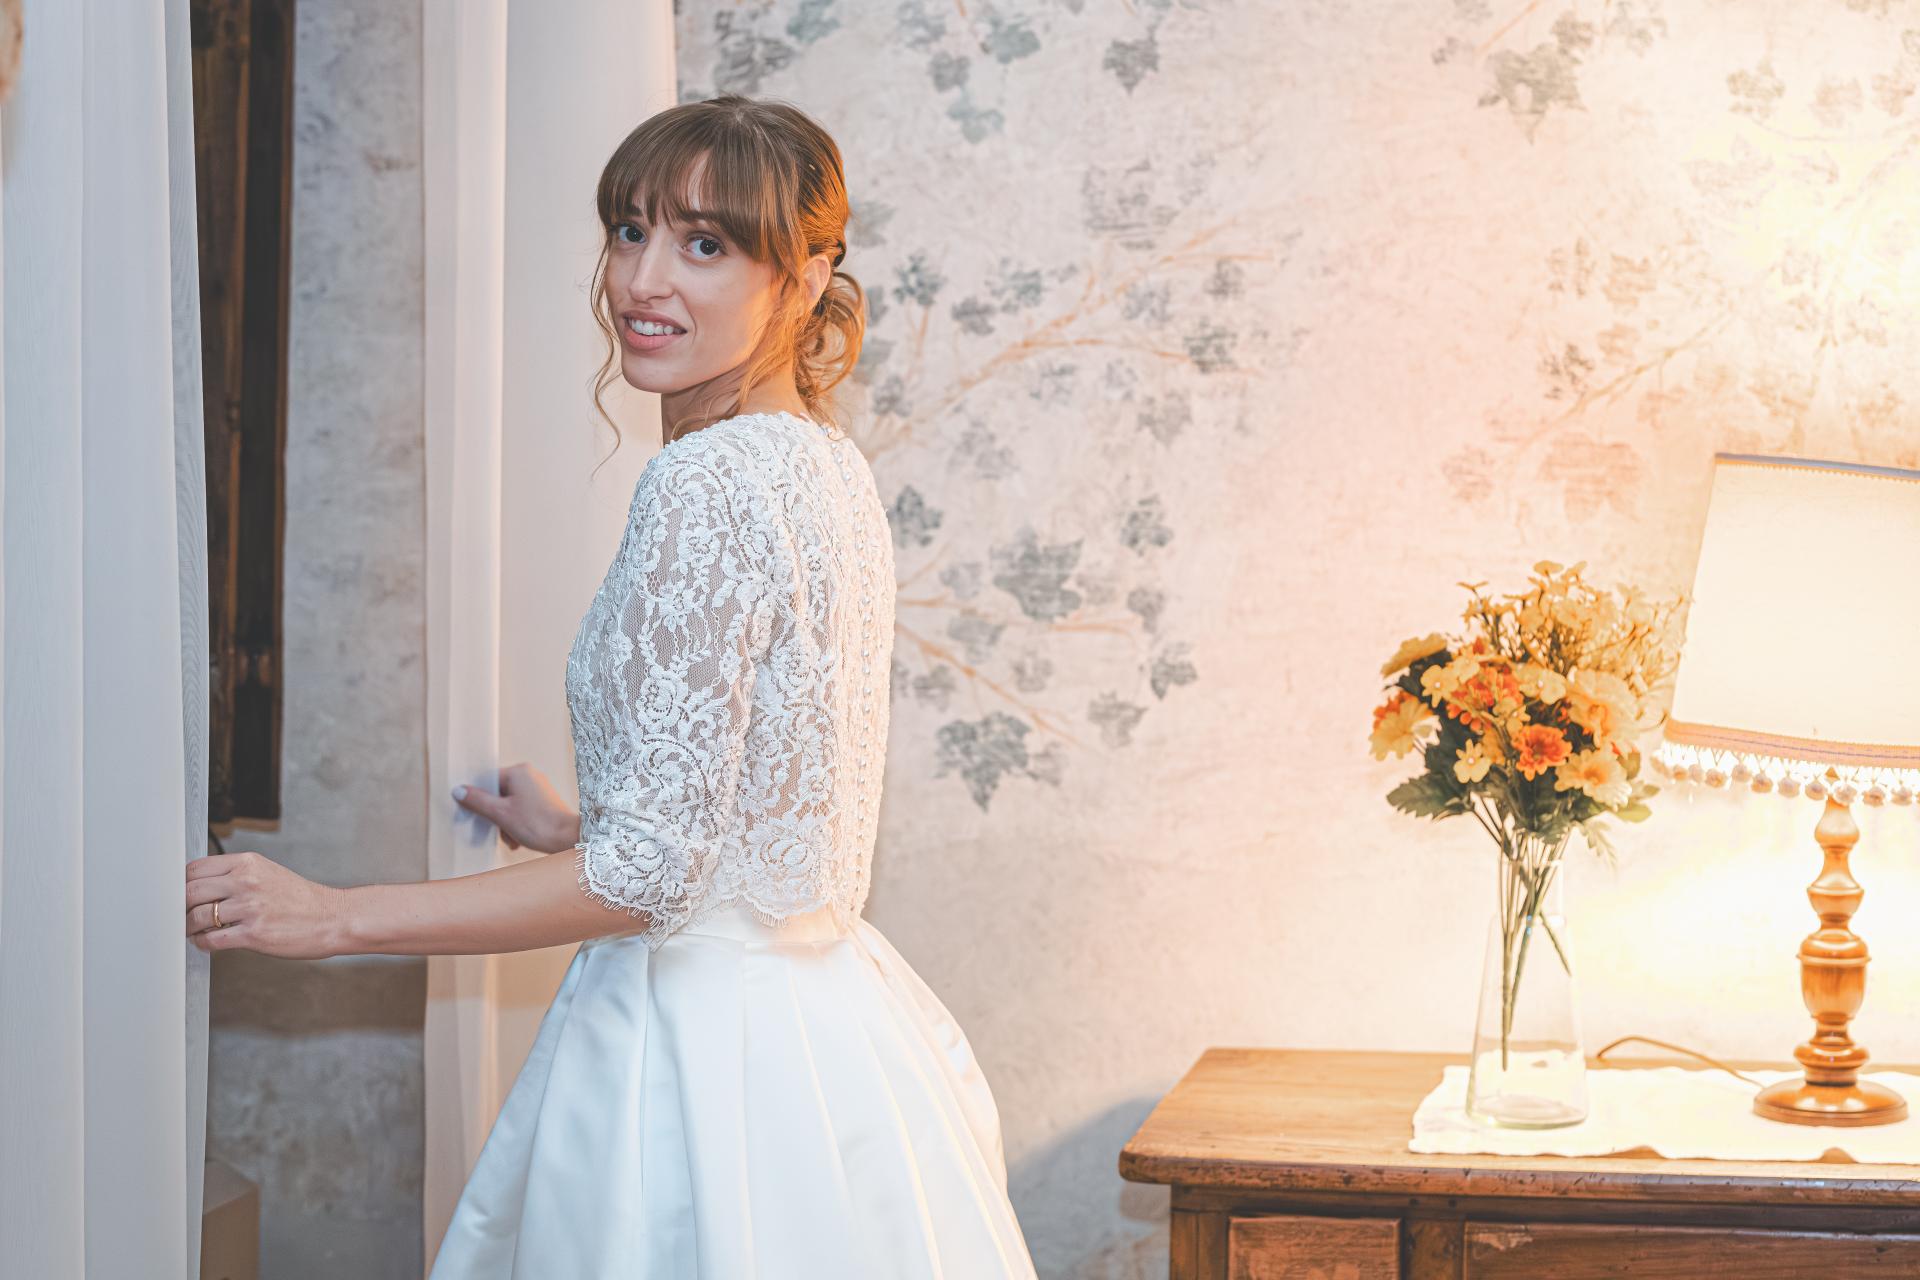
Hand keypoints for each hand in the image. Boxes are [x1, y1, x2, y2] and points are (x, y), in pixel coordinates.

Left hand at [185, 850, 346, 958]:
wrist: (332, 918)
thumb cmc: (303, 900)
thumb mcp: (269, 873)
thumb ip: (237, 875)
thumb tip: (203, 886)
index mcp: (249, 863)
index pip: (197, 868)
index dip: (182, 883)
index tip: (181, 893)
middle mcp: (247, 882)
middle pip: (191, 892)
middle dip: (182, 906)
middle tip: (183, 914)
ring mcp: (250, 908)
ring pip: (198, 917)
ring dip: (190, 927)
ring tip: (195, 930)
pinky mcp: (253, 934)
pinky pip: (211, 940)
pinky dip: (203, 943)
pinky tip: (208, 942)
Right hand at [453, 761, 579, 853]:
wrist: (568, 839)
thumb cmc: (537, 825)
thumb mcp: (500, 814)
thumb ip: (477, 801)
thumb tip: (458, 790)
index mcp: (519, 772)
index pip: (488, 782)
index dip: (480, 800)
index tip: (478, 815)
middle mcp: (530, 776)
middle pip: (499, 795)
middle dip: (496, 817)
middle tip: (500, 831)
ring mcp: (538, 788)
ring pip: (509, 805)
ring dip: (506, 824)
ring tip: (512, 839)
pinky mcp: (544, 802)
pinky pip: (522, 810)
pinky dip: (517, 824)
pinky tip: (519, 839)